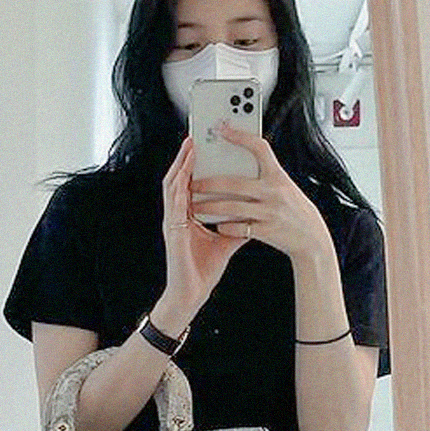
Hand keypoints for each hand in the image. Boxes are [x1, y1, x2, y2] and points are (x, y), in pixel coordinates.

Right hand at [160, 135, 253, 321]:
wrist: (192, 293)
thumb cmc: (204, 268)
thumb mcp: (226, 241)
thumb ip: (238, 224)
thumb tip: (256, 211)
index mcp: (187, 215)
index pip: (189, 183)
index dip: (193, 164)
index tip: (202, 146)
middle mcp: (177, 215)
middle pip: (178, 179)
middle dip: (185, 157)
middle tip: (195, 137)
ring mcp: (173, 222)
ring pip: (173, 187)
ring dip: (180, 166)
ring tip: (190, 149)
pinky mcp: (173, 232)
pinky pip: (175, 206)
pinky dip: (180, 189)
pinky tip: (186, 177)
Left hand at [189, 120, 328, 264]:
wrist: (312, 238)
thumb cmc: (294, 209)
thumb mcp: (284, 186)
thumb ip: (265, 175)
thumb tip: (238, 162)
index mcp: (278, 176)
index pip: (260, 148)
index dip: (241, 136)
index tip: (222, 128)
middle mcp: (274, 192)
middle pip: (234, 183)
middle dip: (207, 183)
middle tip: (191, 183)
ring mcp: (270, 212)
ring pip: (231, 207)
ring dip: (208, 207)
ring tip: (194, 206)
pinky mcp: (266, 231)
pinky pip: (238, 227)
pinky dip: (224, 226)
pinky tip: (217, 224)